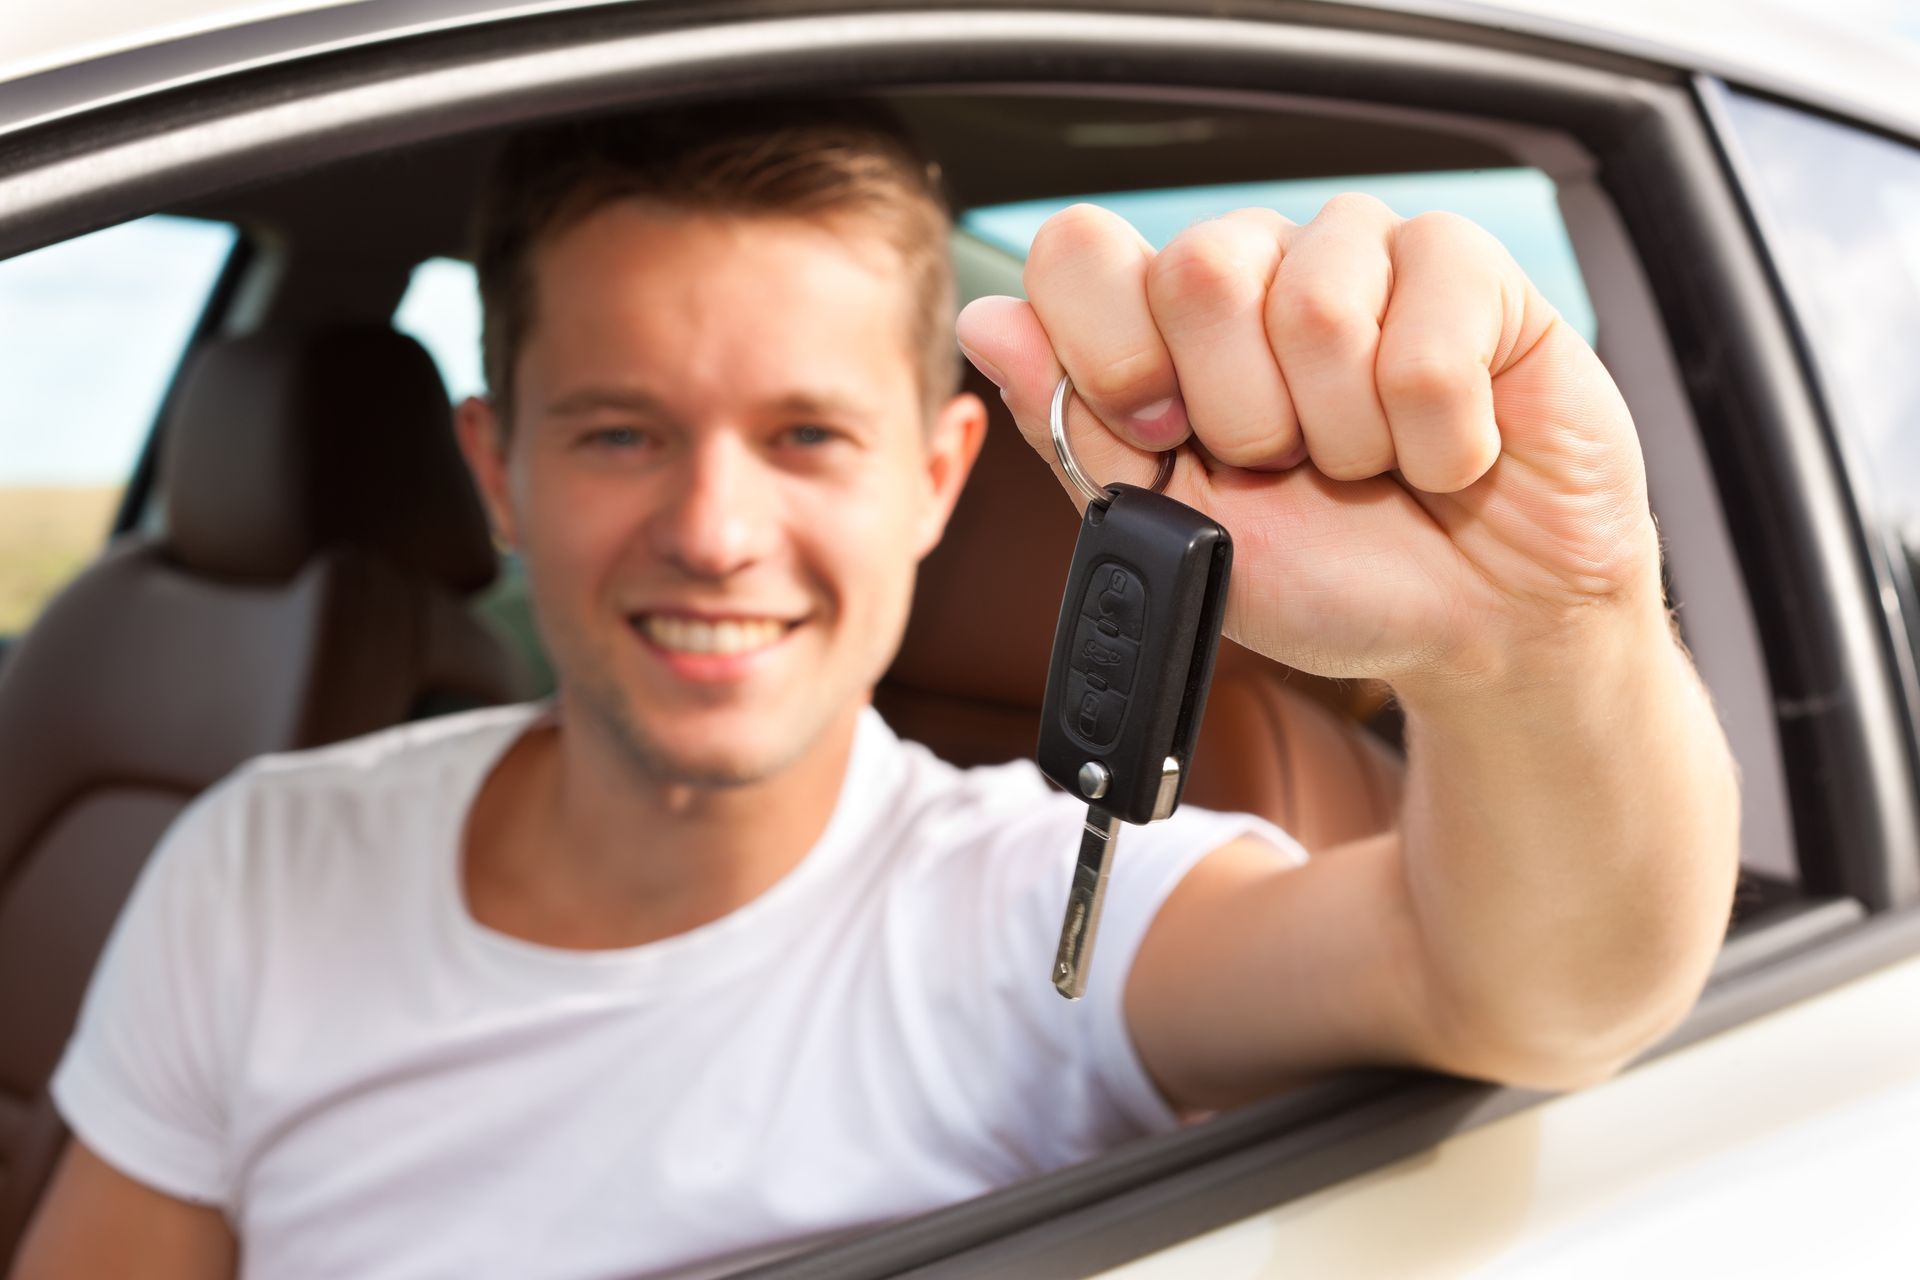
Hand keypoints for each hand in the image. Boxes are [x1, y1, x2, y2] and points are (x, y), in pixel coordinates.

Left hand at [954, 198, 1662, 695]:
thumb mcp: (1175, 529)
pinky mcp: (1471, 271)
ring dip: (1347, 439)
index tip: (1166, 439)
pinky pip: (1426, 342)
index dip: (1111, 357)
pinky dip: (1435, 439)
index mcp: (1164, 317)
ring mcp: (1363, 254)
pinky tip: (1447, 453)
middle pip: (1197, 269)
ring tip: (1375, 466)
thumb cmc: (1330, 578)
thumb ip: (1075, 431)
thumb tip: (985, 321)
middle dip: (1244, 417)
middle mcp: (1256, 264)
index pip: (1079, 251)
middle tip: (1291, 467)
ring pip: (1315, 309)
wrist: (1474, 629)